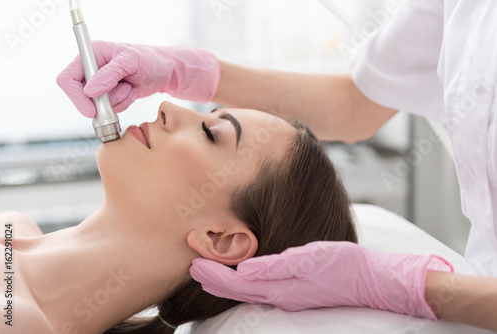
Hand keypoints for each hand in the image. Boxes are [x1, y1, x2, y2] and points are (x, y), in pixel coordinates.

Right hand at [57, 41, 219, 116]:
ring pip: (97, 106)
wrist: (166, 72)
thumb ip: (109, 75)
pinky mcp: (110, 96)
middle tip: (125, 93)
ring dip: (117, 101)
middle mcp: (92, 69)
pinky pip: (110, 110)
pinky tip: (133, 92)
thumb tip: (89, 90)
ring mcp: (100, 84)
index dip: (76, 96)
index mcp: (91, 55)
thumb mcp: (131, 62)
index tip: (91, 110)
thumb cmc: (150, 60)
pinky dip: (123, 104)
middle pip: (80, 96)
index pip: (68, 79)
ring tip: (131, 87)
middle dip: (102, 102)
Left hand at [190, 241, 452, 319]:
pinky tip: (247, 274)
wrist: (374, 280)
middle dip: (215, 280)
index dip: (213, 275)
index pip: (236, 284)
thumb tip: (244, 269)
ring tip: (212, 271)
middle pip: (239, 290)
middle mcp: (281, 295)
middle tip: (194, 268)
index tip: (193, 264)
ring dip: (228, 281)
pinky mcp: (299, 290)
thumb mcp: (309, 259)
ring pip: (249, 290)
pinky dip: (247, 281)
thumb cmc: (344, 266)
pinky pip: (264, 288)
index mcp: (280, 287)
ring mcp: (290, 295)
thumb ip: (275, 267)